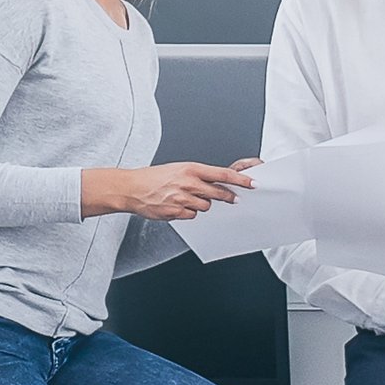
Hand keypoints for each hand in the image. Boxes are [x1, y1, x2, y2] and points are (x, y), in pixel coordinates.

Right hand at [79, 161, 251, 220]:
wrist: (131, 188)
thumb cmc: (154, 178)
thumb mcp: (178, 169)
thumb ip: (198, 176)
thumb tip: (217, 184)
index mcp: (190, 169)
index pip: (223, 174)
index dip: (240, 180)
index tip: (252, 183)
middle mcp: (188, 183)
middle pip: (218, 193)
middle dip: (228, 197)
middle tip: (234, 199)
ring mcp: (182, 198)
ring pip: (205, 206)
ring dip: (201, 205)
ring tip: (186, 199)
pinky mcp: (175, 212)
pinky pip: (191, 215)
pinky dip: (187, 213)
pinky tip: (176, 206)